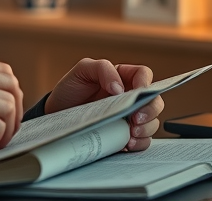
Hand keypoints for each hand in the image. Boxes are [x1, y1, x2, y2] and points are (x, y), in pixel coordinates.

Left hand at [44, 59, 163, 150]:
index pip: (144, 75)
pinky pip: (142, 140)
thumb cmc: (71, 89)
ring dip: (146, 128)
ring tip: (130, 133)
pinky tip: (127, 143)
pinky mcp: (125, 134)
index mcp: (123, 77)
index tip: (138, 93)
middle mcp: (130, 97)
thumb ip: (103, 69)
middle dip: (149, 110)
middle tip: (135, 119)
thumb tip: (119, 88)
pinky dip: (139, 143)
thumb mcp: (82, 70)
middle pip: (154, 101)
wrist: (57, 113)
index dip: (146, 83)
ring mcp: (129, 117)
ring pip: (151, 122)